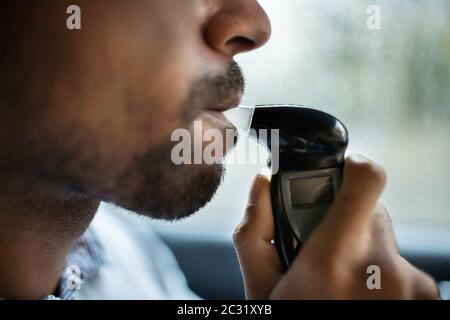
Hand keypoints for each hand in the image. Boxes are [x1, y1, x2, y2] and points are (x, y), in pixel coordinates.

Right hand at [233, 154, 438, 298]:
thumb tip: (263, 185)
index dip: (355, 166)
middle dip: (346, 223)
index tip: (342, 171)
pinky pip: (403, 269)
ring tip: (343, 287)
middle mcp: (382, 268)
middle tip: (326, 252)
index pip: (367, 180)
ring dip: (364, 255)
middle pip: (370, 212)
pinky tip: (362, 300)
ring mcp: (413, 286)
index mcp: (335, 258)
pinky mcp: (428, 298)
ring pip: (384, 243)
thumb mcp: (262, 290)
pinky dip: (383, 277)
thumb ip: (256, 231)